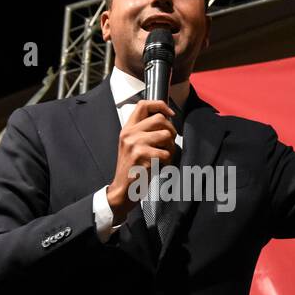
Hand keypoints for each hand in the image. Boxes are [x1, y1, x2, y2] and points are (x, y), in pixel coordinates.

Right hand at [106, 98, 177, 222]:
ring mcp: (135, 144)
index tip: (170, 113)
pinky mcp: (141, 156)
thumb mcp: (132, 146)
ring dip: (171, 148)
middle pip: (160, 119)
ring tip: (164, 157)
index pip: (143, 105)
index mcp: (127, 129)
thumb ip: (144, 132)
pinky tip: (160, 166)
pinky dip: (167, 162)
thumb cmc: (132, 170)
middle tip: (170, 143)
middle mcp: (129, 134)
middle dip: (171, 130)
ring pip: (166, 135)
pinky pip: (165, 153)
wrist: (122, 190)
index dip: (160, 105)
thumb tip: (166, 120)